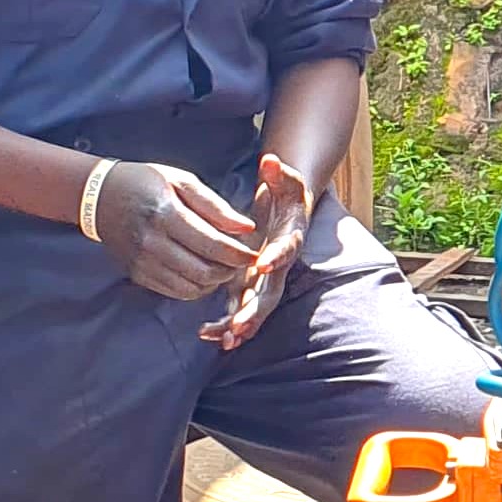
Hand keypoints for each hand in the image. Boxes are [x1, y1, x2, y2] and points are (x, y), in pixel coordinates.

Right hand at [94, 160, 260, 299]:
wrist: (99, 196)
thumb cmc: (145, 182)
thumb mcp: (181, 181)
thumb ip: (215, 206)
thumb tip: (247, 227)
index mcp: (165, 214)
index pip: (212, 245)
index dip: (239, 254)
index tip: (253, 253)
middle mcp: (151, 242)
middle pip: (204, 272)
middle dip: (230, 270)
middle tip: (240, 260)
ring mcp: (142, 262)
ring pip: (192, 288)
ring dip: (214, 281)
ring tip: (222, 265)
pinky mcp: (137, 274)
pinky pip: (176, 291)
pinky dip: (196, 286)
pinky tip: (202, 271)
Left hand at [201, 153, 313, 347]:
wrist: (290, 208)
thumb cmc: (286, 192)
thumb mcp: (286, 178)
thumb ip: (281, 172)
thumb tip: (271, 161)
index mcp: (289, 238)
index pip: (286, 249)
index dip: (277, 257)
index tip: (263, 264)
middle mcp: (279, 265)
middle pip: (271, 292)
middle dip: (255, 310)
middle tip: (239, 325)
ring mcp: (265, 279)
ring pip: (255, 307)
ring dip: (240, 325)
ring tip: (223, 340)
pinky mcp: (251, 284)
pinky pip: (241, 308)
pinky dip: (228, 325)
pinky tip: (212, 338)